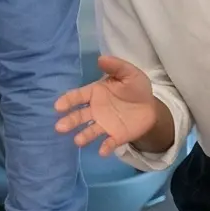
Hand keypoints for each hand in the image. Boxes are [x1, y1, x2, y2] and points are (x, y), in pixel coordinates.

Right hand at [54, 55, 169, 158]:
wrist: (150, 107)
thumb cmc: (135, 88)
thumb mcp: (130, 73)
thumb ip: (116, 66)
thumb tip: (100, 59)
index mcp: (95, 93)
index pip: (78, 96)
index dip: (68, 101)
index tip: (58, 106)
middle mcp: (95, 110)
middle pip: (80, 116)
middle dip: (70, 121)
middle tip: (60, 127)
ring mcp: (104, 125)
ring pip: (90, 131)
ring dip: (83, 136)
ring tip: (77, 141)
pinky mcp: (116, 136)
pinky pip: (109, 142)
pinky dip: (105, 147)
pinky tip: (102, 151)